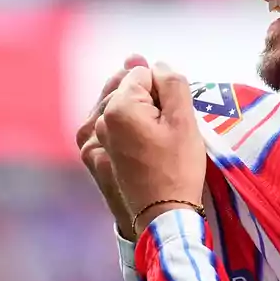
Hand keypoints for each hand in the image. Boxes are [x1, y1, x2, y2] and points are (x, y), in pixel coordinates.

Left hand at [96, 62, 206, 238]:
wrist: (164, 215)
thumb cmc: (178, 168)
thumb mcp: (184, 120)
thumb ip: (172, 83)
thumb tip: (158, 65)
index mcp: (118, 108)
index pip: (144, 74)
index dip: (164, 87)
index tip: (175, 112)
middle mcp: (100, 121)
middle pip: (128, 89)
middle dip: (149, 97)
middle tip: (169, 122)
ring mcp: (95, 140)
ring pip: (119, 107)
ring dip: (139, 110)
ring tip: (159, 130)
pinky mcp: (98, 156)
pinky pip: (111, 127)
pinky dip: (127, 124)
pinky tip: (143, 136)